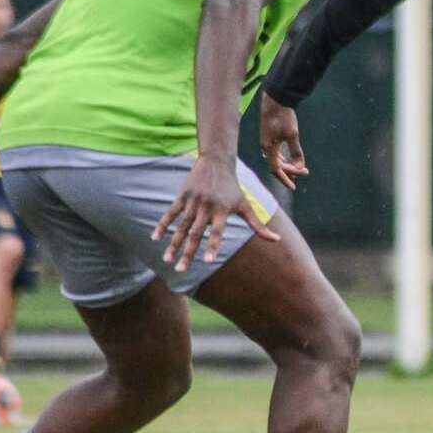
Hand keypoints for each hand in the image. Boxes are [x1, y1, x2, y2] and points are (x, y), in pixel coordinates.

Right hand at [151, 153, 279, 271]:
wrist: (217, 162)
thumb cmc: (234, 188)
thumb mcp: (246, 206)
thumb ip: (259, 226)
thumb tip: (277, 240)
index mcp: (222, 211)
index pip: (217, 232)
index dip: (213, 246)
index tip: (208, 262)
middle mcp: (207, 208)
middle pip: (196, 234)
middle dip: (187, 253)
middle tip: (180, 270)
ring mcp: (193, 202)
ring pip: (181, 227)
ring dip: (173, 244)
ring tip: (167, 260)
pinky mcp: (182, 197)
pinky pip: (170, 214)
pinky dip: (162, 226)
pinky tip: (155, 238)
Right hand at [260, 91, 308, 190]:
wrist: (275, 99)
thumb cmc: (283, 116)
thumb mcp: (292, 135)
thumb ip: (296, 152)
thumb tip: (301, 168)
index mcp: (269, 148)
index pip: (276, 170)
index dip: (285, 179)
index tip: (294, 187)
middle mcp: (266, 147)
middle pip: (278, 165)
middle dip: (291, 171)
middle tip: (305, 172)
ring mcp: (267, 141)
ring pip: (277, 159)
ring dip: (289, 165)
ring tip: (301, 169)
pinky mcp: (270, 136)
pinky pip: (277, 152)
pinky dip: (285, 158)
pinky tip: (293, 159)